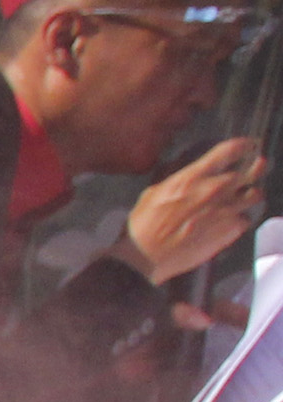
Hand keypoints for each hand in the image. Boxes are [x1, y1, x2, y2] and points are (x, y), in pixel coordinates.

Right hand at [122, 137, 267, 285]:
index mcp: (194, 176)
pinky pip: (246, 219)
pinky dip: (240, 218)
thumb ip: (178, 180)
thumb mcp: (154, 192)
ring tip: (245, 197)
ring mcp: (227, 210)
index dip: (243, 145)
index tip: (248, 145)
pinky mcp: (232, 231)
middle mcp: (215, 189)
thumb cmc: (144, 225)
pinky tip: (230, 221)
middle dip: (256, 167)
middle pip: (253, 170)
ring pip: (256, 194)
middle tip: (257, 166)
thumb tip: (186, 174)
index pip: (230, 151)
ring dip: (251, 194)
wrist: (147, 256)